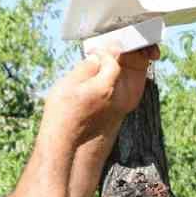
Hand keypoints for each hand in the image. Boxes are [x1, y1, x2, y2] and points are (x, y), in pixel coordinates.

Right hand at [42, 44, 158, 144]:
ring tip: (106, 62)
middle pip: (131, 65)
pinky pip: (128, 88)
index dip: (103, 51)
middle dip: (121, 56)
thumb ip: (87, 67)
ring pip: (132, 76)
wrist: (66, 144)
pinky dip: (121, 79)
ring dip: (124, 67)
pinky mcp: (121, 112)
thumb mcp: (68, 84)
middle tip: (106, 53)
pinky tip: (106, 77)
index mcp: (107, 86)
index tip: (92, 52)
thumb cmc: (63, 114)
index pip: (114, 57)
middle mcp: (120, 96)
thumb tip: (98, 57)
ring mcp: (123, 106)